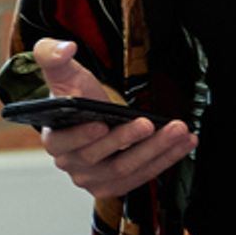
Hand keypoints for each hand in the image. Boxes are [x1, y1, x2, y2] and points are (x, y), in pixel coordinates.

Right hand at [31, 39, 194, 198]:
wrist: (93, 116)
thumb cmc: (77, 97)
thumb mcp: (63, 72)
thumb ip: (52, 55)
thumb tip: (65, 49)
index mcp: (55, 140)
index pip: (65, 143)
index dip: (84, 136)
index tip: (103, 124)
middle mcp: (73, 165)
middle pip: (102, 158)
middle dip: (129, 140)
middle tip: (149, 123)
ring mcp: (95, 179)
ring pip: (127, 170)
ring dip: (156, 152)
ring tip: (177, 132)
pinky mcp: (117, 185)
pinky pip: (142, 176)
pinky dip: (165, 160)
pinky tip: (183, 144)